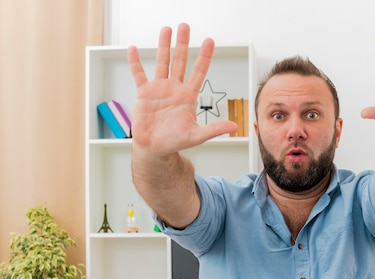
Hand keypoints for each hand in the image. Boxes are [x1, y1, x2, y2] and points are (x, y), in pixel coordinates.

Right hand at [127, 23, 236, 156]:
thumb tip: (234, 127)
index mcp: (188, 96)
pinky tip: (133, 49)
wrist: (155, 148)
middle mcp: (174, 89)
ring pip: (162, 62)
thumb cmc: (175, 142)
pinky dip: (135, 63)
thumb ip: (215, 129)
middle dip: (183, 44)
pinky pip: (139, 74)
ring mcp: (159, 89)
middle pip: (180, 61)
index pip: (199, 72)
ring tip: (166, 30)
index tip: (209, 41)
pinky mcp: (144, 93)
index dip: (204, 57)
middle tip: (185, 27)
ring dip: (163, 46)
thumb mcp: (197, 136)